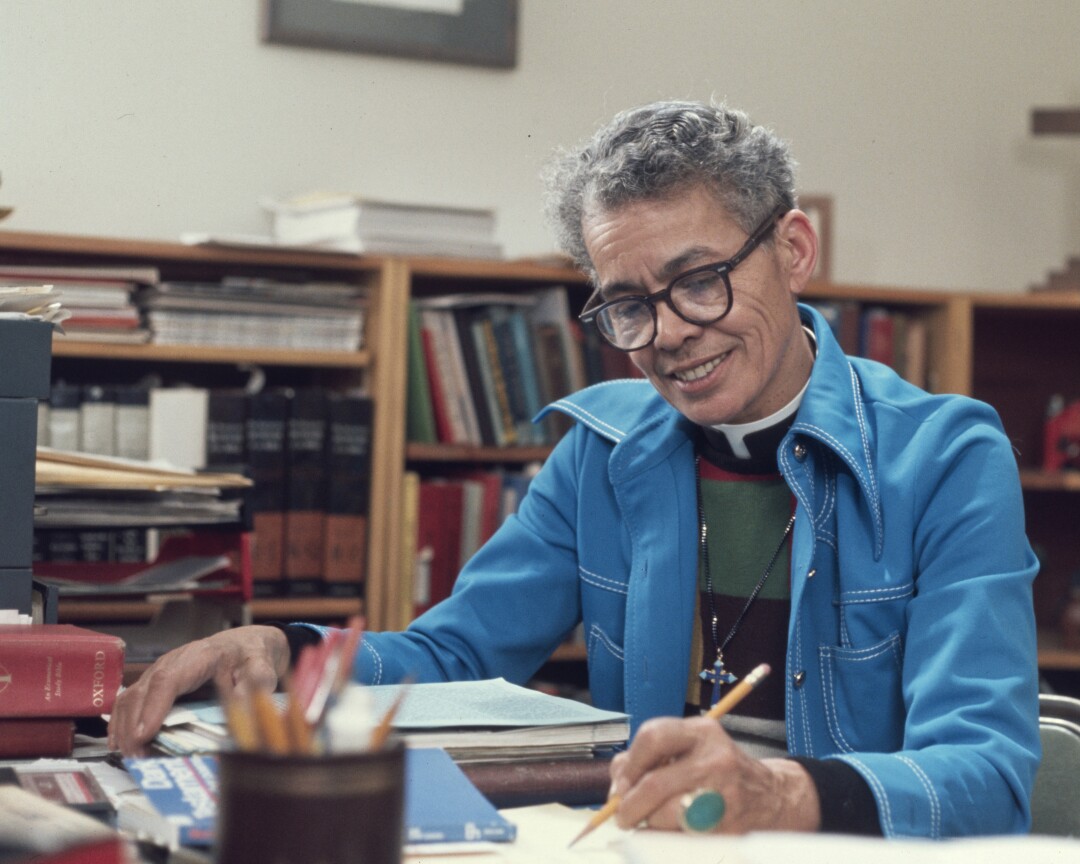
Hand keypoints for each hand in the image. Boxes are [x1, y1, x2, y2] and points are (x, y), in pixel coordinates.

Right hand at [107, 625, 290, 755]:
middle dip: (135, 726)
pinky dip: (119, 723)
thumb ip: (256, 681)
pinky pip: (129, 701)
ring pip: (130, 697)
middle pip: (144, 691)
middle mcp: (172, 662)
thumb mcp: (261, 667)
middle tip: (138, 757)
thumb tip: (241, 701)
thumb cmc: (250, 656)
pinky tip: (118, 744)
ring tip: (130, 756)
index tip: (145, 734)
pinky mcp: (154, 683)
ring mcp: (159, 671)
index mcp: (200, 656)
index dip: (153, 707)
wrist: (243, 646)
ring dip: (124, 728)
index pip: (169, 679)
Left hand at [609, 715, 820, 832]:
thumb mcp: (691, 749)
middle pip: (655, 784)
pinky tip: (671, 833)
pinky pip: (680, 838)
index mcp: (702, 732)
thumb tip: (617, 782)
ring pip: (665, 815)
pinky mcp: (727, 828)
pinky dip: (666, 839)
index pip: (652, 737)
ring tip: (653, 822)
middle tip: (622, 816)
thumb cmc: (719, 772)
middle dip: (629, 805)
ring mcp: (723, 795)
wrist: (771, 798)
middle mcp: (715, 759)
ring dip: (649, 824)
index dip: (629, 764)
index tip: (620, 785)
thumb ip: (652, 758)